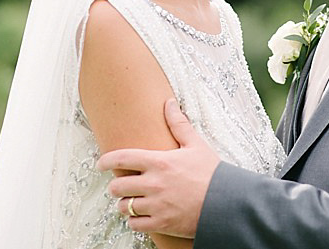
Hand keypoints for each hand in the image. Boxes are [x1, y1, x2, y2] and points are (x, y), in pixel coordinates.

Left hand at [97, 98, 219, 237]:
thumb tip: (169, 103)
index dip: (107, 160)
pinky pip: (135, 224)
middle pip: (118, 186)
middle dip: (116, 185)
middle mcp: (154, 184)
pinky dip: (134, 220)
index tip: (101, 163)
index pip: (123, 158)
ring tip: (131, 201)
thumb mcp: (196, 145)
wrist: (227, 203)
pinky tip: (141, 215)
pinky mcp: (161, 223)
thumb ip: (178, 124)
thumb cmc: (212, 173)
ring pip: (124, 206)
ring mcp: (156, 206)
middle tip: (120, 185)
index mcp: (160, 162)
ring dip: (124, 203)